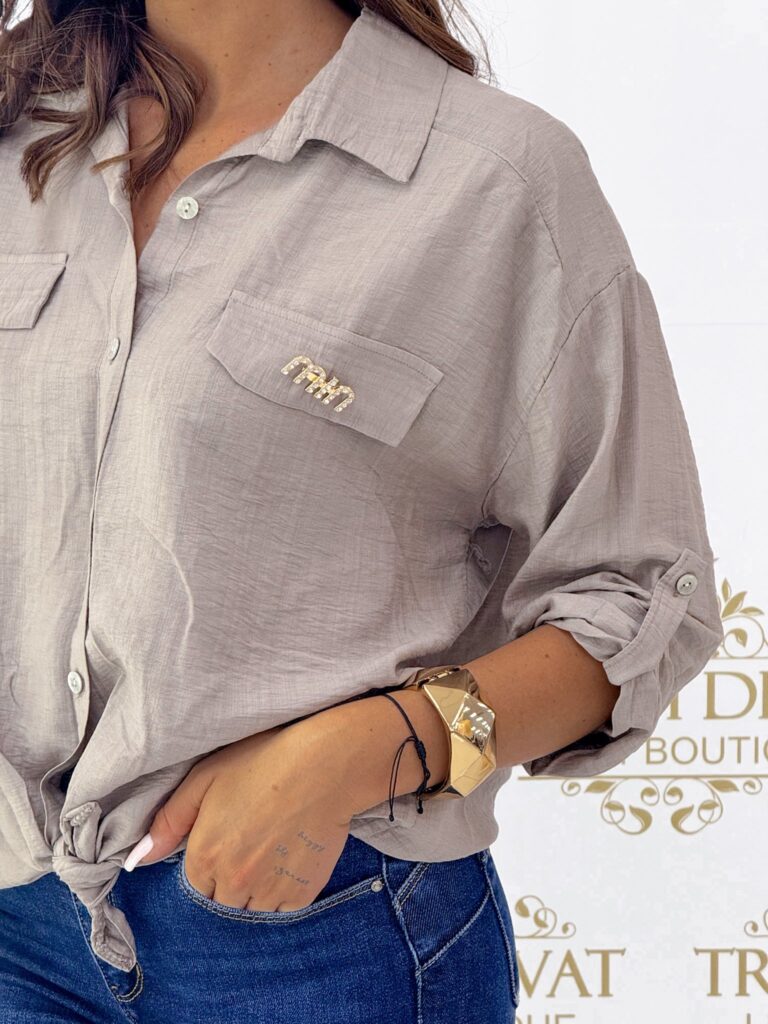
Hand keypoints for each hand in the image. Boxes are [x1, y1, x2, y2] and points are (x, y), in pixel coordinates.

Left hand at [123, 720, 358, 911]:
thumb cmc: (264, 761)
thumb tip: (138, 858)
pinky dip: (285, 890)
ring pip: (253, 908)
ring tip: (274, 846)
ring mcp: (270, 891)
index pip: (195, 883)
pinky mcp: (303, 893)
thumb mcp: (205, 778)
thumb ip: (169, 821)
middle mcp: (234, 882)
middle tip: (252, 840)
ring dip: (257, 888)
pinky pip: (284, 907)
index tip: (228, 838)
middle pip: (223, 900)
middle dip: (231, 879)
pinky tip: (292, 854)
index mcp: (205, 856)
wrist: (325, 764)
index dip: (210, 860)